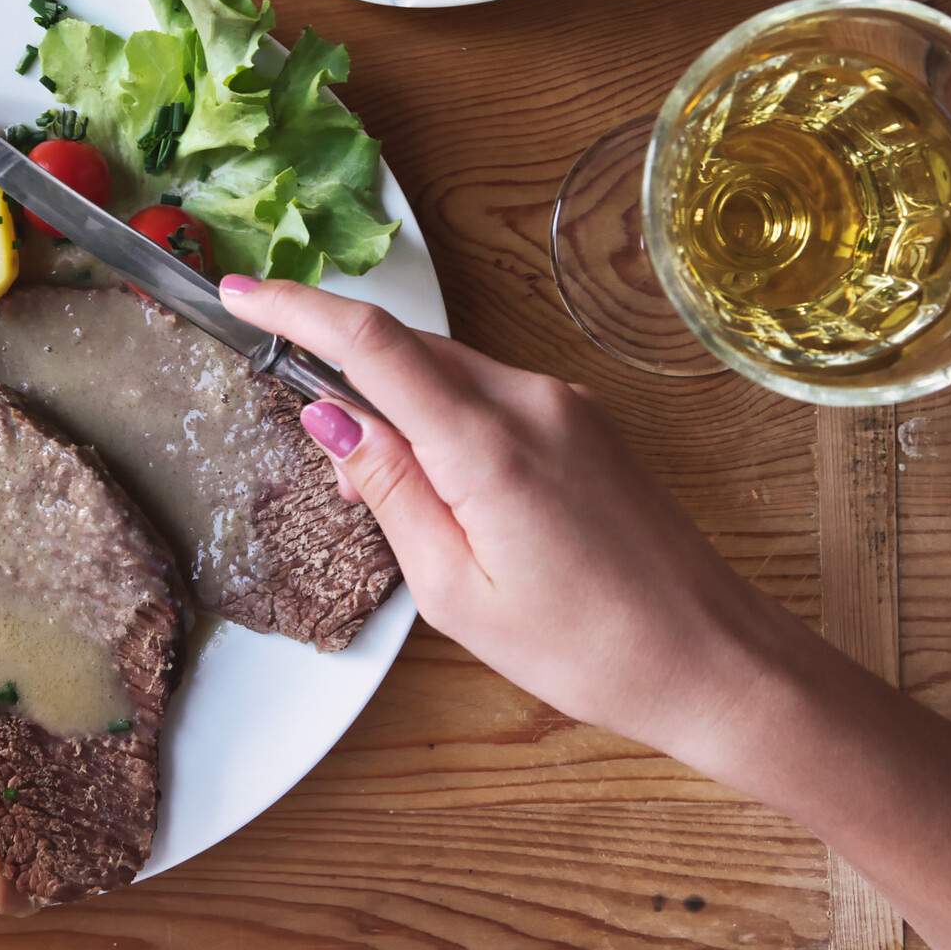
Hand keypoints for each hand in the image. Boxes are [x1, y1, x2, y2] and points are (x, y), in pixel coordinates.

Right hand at [220, 275, 798, 759]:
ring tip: (379, 488)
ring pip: (447, 369)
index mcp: (489, 445)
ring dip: (393, 399)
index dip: (295, 308)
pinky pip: (487, 393)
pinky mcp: (583, 422)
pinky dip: (440, 416)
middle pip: (407, 347)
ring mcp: (564, 405)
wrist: (712, 658)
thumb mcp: (456, 590)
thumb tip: (330, 419)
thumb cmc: (587, 647)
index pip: (372, 343)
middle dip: (340, 366)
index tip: (239, 291)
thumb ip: (390, 491)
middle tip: (306, 431)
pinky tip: (438, 483)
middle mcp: (531, 402)